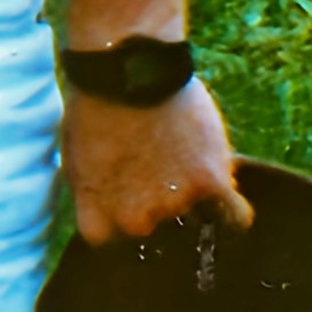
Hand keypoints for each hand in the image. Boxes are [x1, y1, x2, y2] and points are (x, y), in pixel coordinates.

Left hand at [62, 76, 248, 246]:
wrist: (123, 70)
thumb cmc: (96, 106)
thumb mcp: (77, 158)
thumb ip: (97, 194)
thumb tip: (113, 215)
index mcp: (95, 216)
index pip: (110, 241)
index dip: (117, 217)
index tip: (121, 198)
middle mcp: (134, 219)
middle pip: (153, 229)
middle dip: (155, 203)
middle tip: (153, 165)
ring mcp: (173, 204)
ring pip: (194, 219)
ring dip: (191, 194)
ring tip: (179, 153)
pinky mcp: (209, 184)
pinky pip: (234, 217)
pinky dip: (233, 211)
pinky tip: (226, 195)